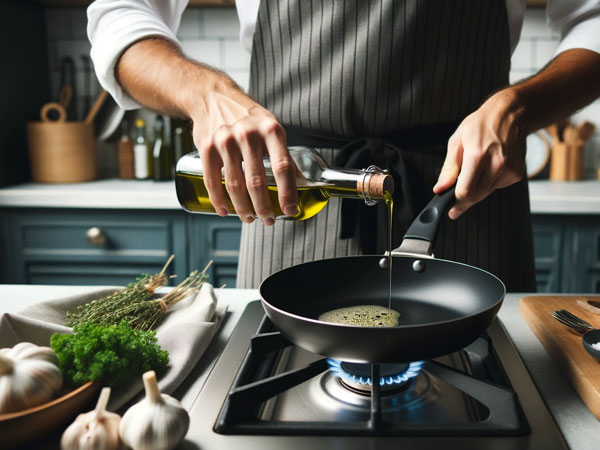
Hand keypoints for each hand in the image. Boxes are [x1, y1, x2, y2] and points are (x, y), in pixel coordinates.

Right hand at [190, 87, 297, 224]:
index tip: (290, 210)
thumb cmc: (247, 116)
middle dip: (264, 208)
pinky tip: (225, 210)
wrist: (212, 96)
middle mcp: (248, 134)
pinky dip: (219, 200)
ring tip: (249, 218)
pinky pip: (212, 180)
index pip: (283, 167)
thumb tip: (301, 184)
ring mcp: (225, 141)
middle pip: (257, 182)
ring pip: (235, 185)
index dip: (287, 193)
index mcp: (270, 130)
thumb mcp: (271, 128)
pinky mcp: (206, 147)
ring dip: (243, 208)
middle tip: (268, 220)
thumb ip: (283, 154)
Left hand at [433, 89, 526, 218]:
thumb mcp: (457, 142)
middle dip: (464, 200)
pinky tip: (489, 168)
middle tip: (455, 203)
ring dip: (476, 190)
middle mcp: (496, 164)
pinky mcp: (516, 173)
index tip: (450, 209)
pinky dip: (489, 183)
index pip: (465, 191)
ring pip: (486, 193)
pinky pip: (497, 187)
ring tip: (476, 171)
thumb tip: (440, 188)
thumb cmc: (481, 125)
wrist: (510, 114)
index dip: (456, 202)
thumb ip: (449, 168)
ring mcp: (509, 169)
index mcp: (478, 155)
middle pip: (476, 196)